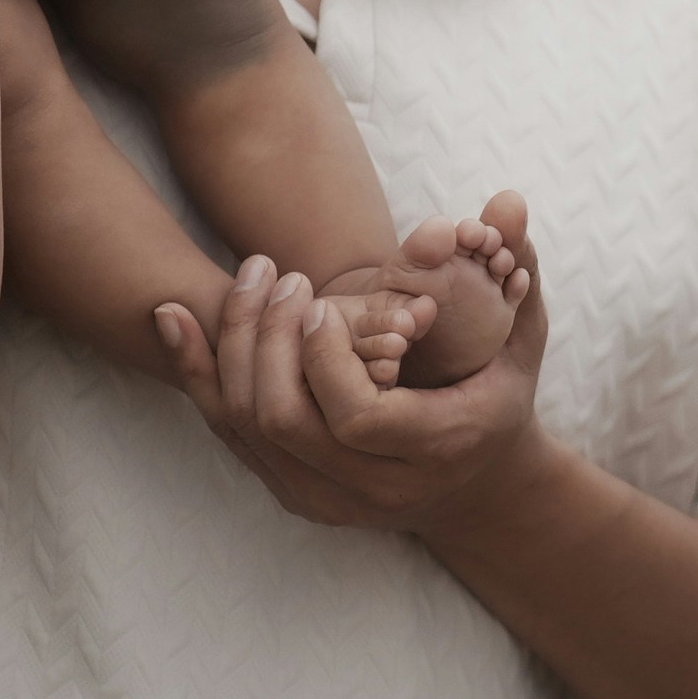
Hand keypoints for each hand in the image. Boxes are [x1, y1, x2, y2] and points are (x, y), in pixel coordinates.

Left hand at [155, 239, 552, 538]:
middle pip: (286, 421)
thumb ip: (521, 268)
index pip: (359, 418)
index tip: (320, 300)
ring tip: (253, 278)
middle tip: (284, 277)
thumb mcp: (523, 336)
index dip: (327, 359)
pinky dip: (198, 373)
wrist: (475, 487)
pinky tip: (174, 317)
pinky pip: (230, 434)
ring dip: (235, 346)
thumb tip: (508, 200)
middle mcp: (375, 487)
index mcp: (437, 449)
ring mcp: (325, 497)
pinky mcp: (290, 490)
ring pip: (247, 428)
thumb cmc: (500, 393)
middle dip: (271, 339)